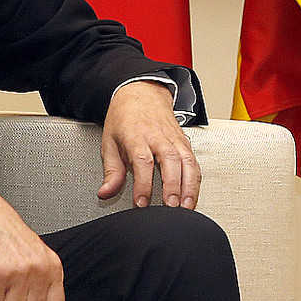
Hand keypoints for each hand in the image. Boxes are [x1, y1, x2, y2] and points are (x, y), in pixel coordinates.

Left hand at [99, 80, 200, 208]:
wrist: (142, 93)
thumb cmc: (124, 118)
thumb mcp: (109, 142)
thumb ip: (111, 171)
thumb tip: (105, 193)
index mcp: (137, 136)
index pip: (142, 161)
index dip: (143, 184)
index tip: (141, 203)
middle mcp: (158, 136)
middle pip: (170, 161)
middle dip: (172, 186)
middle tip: (170, 207)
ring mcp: (174, 139)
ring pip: (187, 161)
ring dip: (189, 186)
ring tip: (186, 207)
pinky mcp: (184, 142)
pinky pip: (194, 161)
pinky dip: (195, 180)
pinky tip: (192, 196)